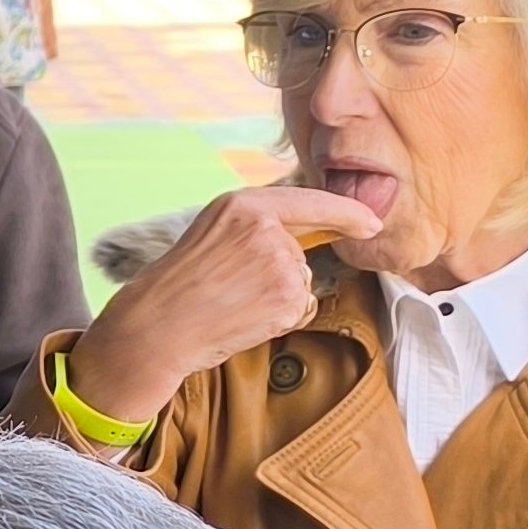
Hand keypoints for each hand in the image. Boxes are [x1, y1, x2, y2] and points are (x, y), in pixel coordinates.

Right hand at [64, 184, 381, 427]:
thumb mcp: (212, 232)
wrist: (157, 326)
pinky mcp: (288, 298)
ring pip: (302, 280)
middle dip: (284, 271)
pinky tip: (246, 317)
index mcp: (243, 204)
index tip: (370, 223)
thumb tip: (310, 233)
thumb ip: (256, 224)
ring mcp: (280, 264)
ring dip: (280, 296)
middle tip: (235, 286)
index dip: (347, 213)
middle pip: (303, 250)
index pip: (311, 202)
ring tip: (235, 302)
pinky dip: (281, 317)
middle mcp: (266, 229)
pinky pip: (301, 307)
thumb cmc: (178, 284)